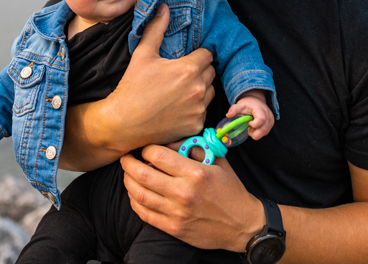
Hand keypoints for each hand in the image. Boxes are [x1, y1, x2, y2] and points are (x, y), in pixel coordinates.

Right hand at [105, 4, 216, 149]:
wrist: (124, 123)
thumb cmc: (133, 87)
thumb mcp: (143, 55)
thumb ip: (156, 30)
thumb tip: (163, 8)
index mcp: (188, 69)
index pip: (207, 55)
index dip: (197, 55)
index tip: (185, 60)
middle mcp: (198, 89)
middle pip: (211, 73)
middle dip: (199, 71)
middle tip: (180, 75)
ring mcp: (198, 109)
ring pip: (210, 92)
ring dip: (200, 90)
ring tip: (180, 91)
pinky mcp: (196, 125)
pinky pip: (203, 112)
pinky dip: (195, 109)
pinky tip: (178, 108)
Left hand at [121, 145, 263, 251]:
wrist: (242, 224)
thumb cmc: (230, 189)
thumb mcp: (217, 161)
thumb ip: (193, 148)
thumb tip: (169, 140)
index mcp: (195, 173)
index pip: (157, 155)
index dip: (146, 148)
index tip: (144, 147)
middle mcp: (183, 192)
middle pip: (143, 173)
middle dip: (129, 163)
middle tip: (126, 158)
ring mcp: (177, 212)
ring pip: (139, 194)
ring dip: (128, 181)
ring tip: (128, 174)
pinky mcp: (173, 228)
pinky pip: (145, 214)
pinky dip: (134, 202)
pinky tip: (135, 194)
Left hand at [226, 90, 274, 139]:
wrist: (256, 101)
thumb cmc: (248, 104)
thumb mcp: (240, 105)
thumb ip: (234, 109)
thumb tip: (228, 115)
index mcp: (260, 109)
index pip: (261, 119)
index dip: (254, 124)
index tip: (248, 123)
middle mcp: (268, 115)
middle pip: (264, 129)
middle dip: (254, 133)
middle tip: (248, 128)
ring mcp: (270, 120)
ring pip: (265, 133)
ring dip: (256, 133)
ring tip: (251, 126)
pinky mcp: (271, 124)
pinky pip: (265, 132)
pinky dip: (259, 132)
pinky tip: (255, 127)